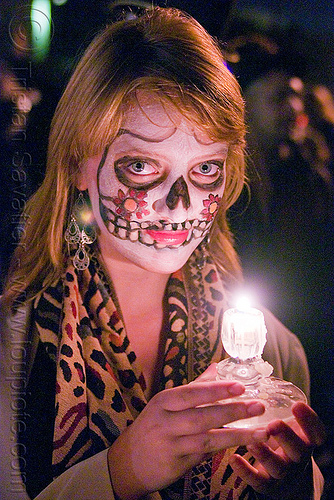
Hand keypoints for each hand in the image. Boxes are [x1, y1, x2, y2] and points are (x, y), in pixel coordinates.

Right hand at [108, 364, 267, 499]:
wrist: (127, 462)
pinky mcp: (176, 463)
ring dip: (237, 434)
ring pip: (207, 438)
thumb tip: (215, 367)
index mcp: (164, 401)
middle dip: (232, 410)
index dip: (216, 389)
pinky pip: (204, 455)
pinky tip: (243, 446)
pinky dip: (224, 449)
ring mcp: (170, 444)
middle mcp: (165, 421)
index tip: (240, 386)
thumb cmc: (153, 427)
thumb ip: (193, 387)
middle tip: (258, 405)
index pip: (192, 392)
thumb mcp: (166, 404)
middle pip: (202, 414)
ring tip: (261, 430)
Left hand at [229, 401, 326, 498]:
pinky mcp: (267, 486)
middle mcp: (298, 458)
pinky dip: (246, 471)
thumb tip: (250, 370)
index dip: (309, 421)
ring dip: (264, 454)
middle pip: (298, 451)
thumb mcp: (290, 426)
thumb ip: (278, 405)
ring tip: (250, 442)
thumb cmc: (284, 442)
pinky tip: (233, 458)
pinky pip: (258, 482)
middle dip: (287, 437)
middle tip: (273, 424)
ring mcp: (284, 474)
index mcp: (306, 441)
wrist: (289, 482)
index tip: (298, 405)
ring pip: (278, 468)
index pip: (316, 434)